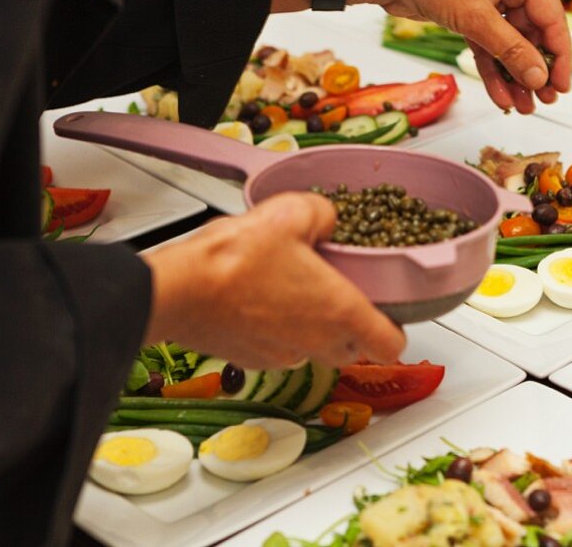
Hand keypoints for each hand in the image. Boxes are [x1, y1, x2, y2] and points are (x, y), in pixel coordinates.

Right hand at [141, 192, 405, 368]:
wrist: (177, 290)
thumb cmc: (234, 259)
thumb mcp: (292, 212)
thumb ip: (323, 214)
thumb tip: (327, 219)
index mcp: (340, 312)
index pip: (391, 345)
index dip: (394, 329)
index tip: (387, 312)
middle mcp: (317, 343)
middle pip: (354, 348)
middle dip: (352, 324)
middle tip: (337, 290)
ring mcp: (283, 356)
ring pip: (315, 349)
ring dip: (313, 326)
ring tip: (293, 289)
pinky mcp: (252, 360)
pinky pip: (280, 349)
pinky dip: (278, 330)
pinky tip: (261, 299)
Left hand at [348, 0, 571, 112]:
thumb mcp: (475, 18)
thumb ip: (510, 50)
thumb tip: (538, 76)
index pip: (552, 17)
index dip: (559, 56)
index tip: (561, 86)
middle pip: (533, 34)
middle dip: (534, 70)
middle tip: (543, 101)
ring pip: (511, 45)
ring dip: (515, 76)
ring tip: (522, 106)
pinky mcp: (472, 15)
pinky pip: (490, 47)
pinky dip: (493, 71)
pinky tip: (500, 96)